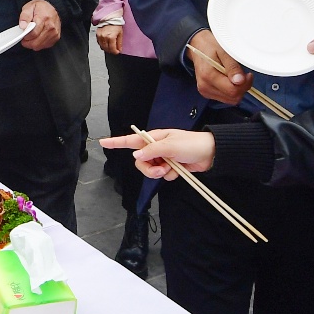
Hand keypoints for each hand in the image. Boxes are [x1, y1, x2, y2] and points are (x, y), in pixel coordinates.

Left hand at [19, 0, 61, 49]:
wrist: (51, 8)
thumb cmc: (40, 8)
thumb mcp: (29, 7)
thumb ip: (25, 16)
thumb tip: (23, 26)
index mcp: (44, 18)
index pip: (33, 34)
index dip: (26, 36)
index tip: (23, 35)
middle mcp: (51, 27)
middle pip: (36, 43)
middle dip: (28, 42)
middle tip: (25, 37)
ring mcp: (54, 33)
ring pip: (39, 46)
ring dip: (32, 44)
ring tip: (31, 36)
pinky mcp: (56, 37)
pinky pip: (44, 46)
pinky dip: (39, 44)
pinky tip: (37, 37)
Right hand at [95, 22, 122, 54]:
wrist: (110, 18)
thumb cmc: (116, 24)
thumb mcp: (120, 33)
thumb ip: (119, 43)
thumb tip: (119, 49)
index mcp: (111, 37)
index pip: (112, 48)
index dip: (115, 52)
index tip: (117, 52)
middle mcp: (104, 37)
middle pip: (106, 49)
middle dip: (111, 51)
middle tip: (114, 50)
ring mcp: (100, 36)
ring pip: (102, 47)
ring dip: (106, 49)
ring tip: (110, 47)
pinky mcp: (97, 35)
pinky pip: (99, 43)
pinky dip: (102, 45)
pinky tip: (105, 44)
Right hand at [101, 128, 215, 178]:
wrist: (210, 154)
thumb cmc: (191, 144)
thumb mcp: (171, 145)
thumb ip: (152, 150)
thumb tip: (135, 155)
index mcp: (154, 138)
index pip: (131, 140)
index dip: (116, 142)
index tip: (102, 142)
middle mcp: (155, 148)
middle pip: (139, 161)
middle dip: (148, 168)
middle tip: (160, 169)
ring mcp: (162, 158)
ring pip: (149, 170)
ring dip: (158, 173)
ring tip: (170, 169)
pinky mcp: (170, 167)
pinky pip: (162, 175)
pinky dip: (169, 175)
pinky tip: (178, 170)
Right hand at [188, 29, 251, 106]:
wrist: (198, 46)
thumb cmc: (211, 46)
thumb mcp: (224, 51)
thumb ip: (232, 67)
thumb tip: (240, 81)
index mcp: (208, 75)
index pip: (232, 90)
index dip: (244, 84)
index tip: (248, 74)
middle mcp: (205, 87)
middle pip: (233, 97)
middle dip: (242, 87)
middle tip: (243, 74)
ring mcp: (205, 91)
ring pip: (230, 100)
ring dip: (237, 89)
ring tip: (236, 76)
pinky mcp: (207, 93)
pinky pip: (225, 98)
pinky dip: (231, 90)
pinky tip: (229, 79)